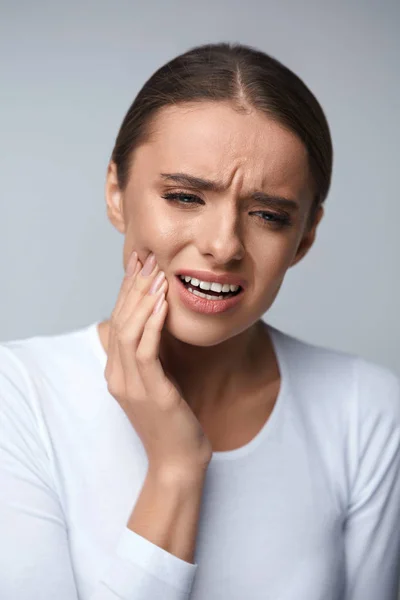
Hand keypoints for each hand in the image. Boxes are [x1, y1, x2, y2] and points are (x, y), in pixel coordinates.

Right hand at [104, 249, 212, 477]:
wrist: (178, 462)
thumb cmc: (173, 422)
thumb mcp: (159, 383)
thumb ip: (153, 357)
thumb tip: (158, 328)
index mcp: (118, 373)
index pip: (118, 322)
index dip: (126, 292)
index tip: (139, 265)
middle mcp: (118, 376)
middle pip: (120, 321)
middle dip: (133, 288)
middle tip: (146, 260)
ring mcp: (131, 386)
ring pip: (129, 332)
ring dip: (142, 300)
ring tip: (157, 275)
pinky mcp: (150, 393)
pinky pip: (147, 351)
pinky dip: (153, 324)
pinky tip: (163, 303)